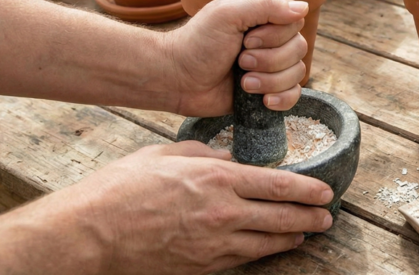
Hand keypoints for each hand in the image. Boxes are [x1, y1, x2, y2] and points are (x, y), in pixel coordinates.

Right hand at [59, 142, 333, 274]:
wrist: (91, 233)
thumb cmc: (123, 188)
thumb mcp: (168, 154)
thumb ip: (206, 154)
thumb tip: (231, 159)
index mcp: (217, 178)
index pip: (279, 185)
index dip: (309, 190)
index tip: (326, 191)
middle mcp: (223, 213)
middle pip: (282, 217)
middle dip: (311, 218)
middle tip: (327, 217)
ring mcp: (214, 244)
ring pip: (268, 243)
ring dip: (292, 238)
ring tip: (306, 233)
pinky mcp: (202, 266)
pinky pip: (244, 258)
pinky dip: (263, 252)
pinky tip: (271, 247)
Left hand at [164, 0, 309, 115]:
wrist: (178, 80)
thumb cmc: (197, 43)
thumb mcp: (227, 14)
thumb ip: (266, 7)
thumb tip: (304, 7)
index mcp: (263, 14)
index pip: (295, 22)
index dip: (276, 36)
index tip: (247, 40)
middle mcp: (271, 38)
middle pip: (299, 49)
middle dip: (269, 60)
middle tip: (240, 61)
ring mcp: (270, 65)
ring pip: (297, 73)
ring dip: (269, 81)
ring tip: (243, 82)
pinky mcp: (267, 89)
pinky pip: (293, 95)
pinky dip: (281, 99)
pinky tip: (262, 100)